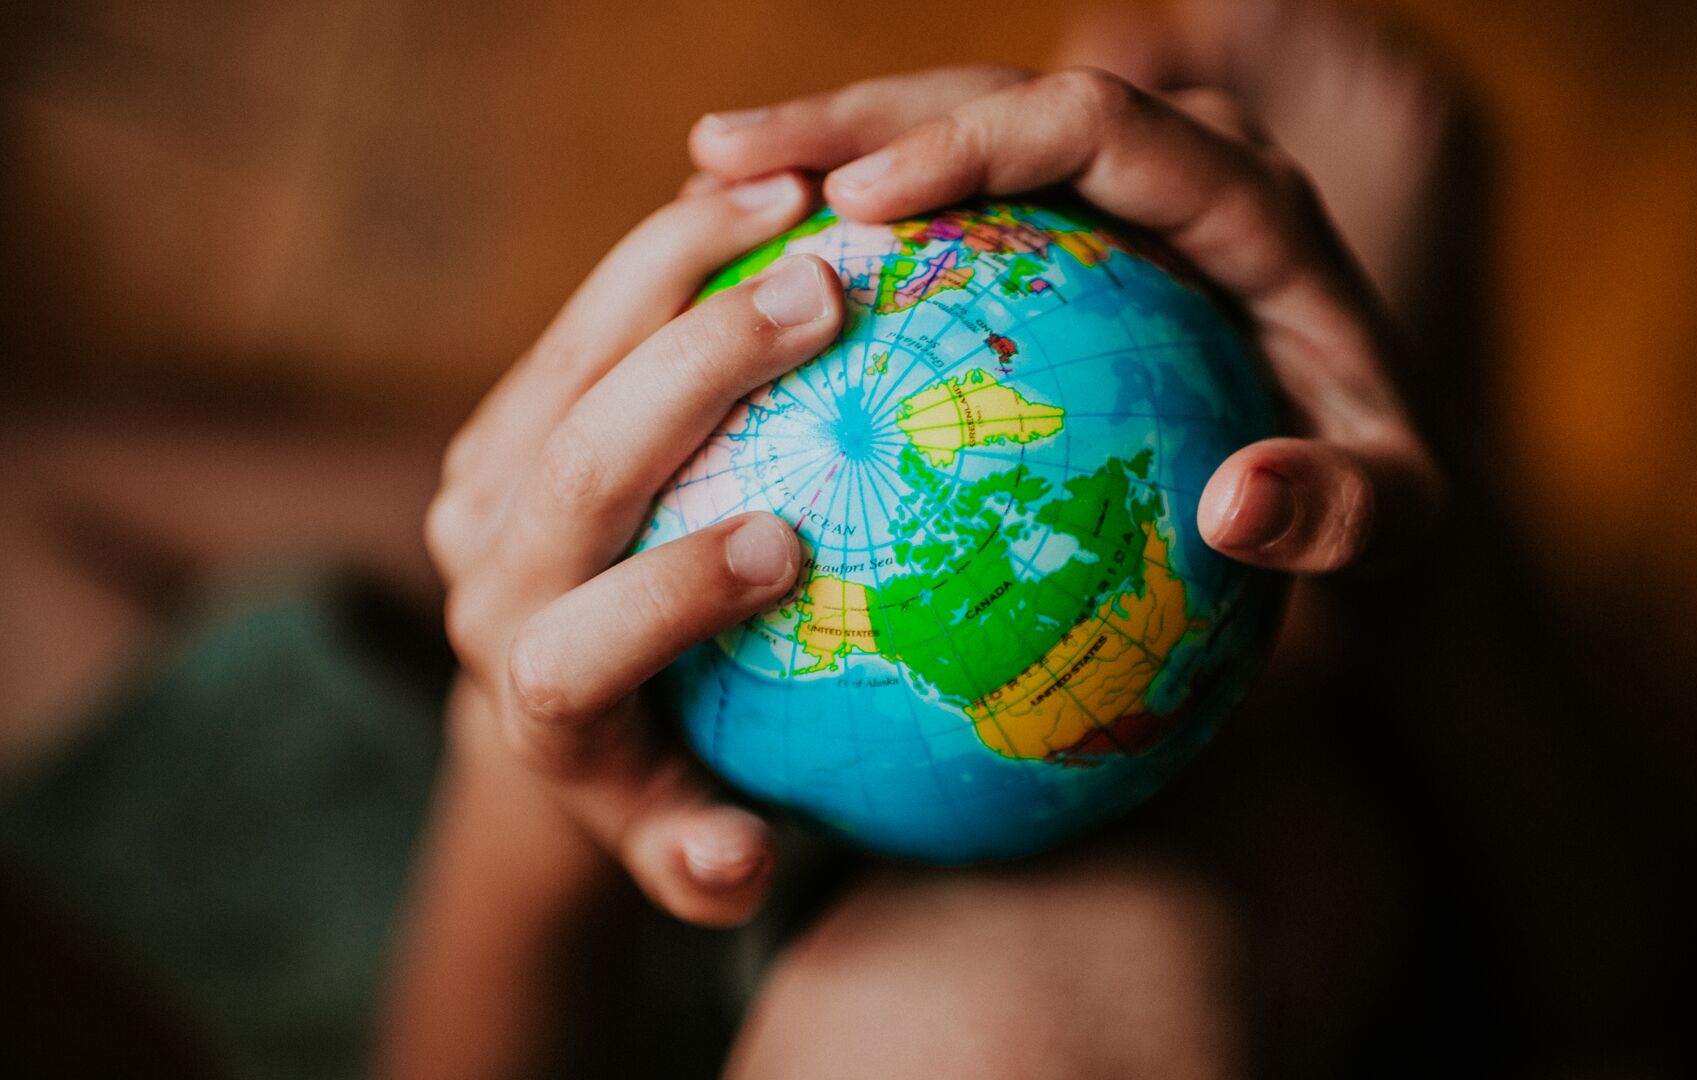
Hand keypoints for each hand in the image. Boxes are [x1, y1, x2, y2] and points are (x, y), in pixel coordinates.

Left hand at [423, 174, 844, 925]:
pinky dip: (667, 252)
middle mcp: (486, 585)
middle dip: (696, 370)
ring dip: (678, 264)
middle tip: (825, 292)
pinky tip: (757, 193)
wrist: (558, 698)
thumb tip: (738, 859)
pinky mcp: (501, 422)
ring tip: (796, 193)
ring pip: (570, 355)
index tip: (783, 546)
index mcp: (536, 694)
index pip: (577, 644)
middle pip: (574, 463)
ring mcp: (482, 488)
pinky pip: (584, 318)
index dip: (664, 597)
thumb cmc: (668, 776)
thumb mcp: (685, 847)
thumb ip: (701, 864)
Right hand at [690, 66, 1440, 572]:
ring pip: (960, 124)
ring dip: (833, 141)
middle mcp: (1182, 160)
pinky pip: (953, 204)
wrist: (1362, 470)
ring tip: (704, 174)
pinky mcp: (1071, 227)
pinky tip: (755, 256)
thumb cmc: (1370, 504)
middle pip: (1002, 95)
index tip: (856, 203)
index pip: (1100, 126)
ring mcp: (1120, 184)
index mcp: (1253, 200)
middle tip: (721, 156)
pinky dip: (858, 215)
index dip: (974, 147)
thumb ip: (1343, 514)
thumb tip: (1238, 505)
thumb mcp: (1395, 528)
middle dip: (859, 114)